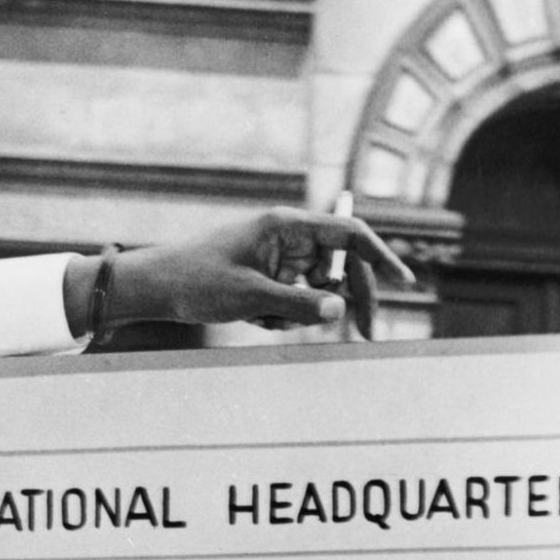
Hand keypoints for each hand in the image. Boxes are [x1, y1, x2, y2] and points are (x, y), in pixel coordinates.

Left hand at [78, 211, 413, 342]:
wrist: (156, 287)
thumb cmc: (196, 281)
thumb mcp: (250, 298)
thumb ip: (299, 305)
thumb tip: (340, 311)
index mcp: (285, 225)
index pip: (348, 234)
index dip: (380, 257)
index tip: (403, 283)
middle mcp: (286, 236)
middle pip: (341, 265)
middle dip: (351, 299)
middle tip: (364, 335)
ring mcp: (278, 257)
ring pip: (317, 290)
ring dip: (302, 314)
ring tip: (263, 318)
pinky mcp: (268, 276)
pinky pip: (294, 302)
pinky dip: (282, 317)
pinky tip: (252, 318)